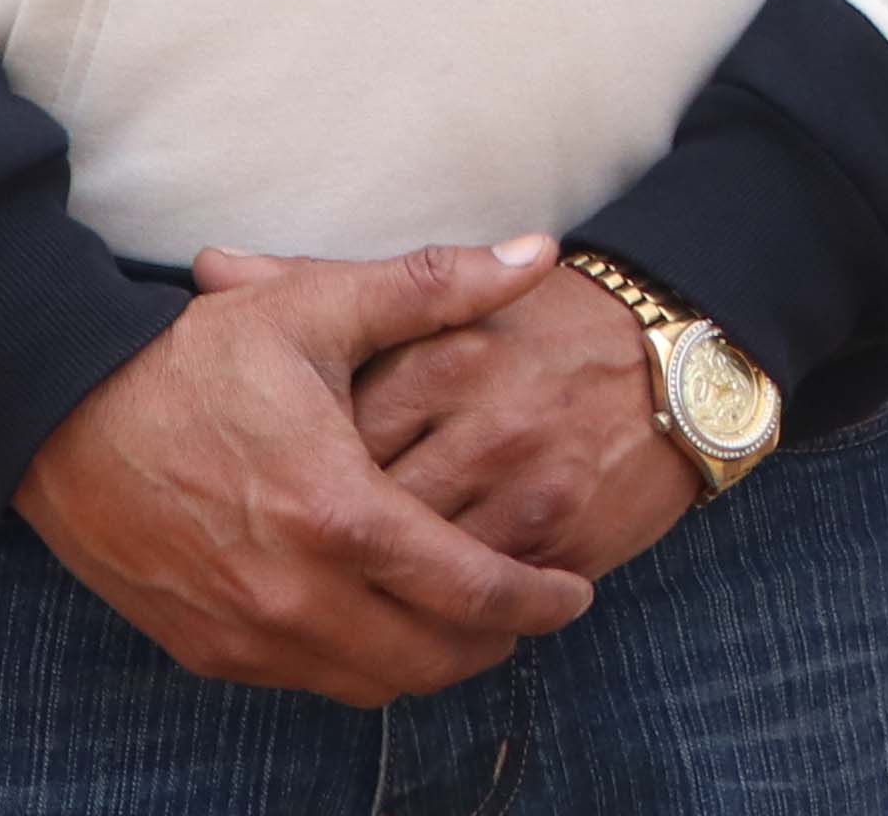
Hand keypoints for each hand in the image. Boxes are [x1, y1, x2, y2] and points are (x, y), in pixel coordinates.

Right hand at [12, 242, 597, 705]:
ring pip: (367, 684)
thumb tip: (538, 255)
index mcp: (335, 512)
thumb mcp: (317, 306)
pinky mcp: (199, 646)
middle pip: (428, 660)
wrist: (54, 412)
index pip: (467, 590)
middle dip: (491, 643)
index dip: (536, 602)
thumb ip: (437, 288)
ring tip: (459, 614)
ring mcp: (240, 630)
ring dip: (423, 660)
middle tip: (526, 609)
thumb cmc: (193, 354)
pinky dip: (354, 663)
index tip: (575, 595)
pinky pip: (301, 681)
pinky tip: (375, 616)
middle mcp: (291, 592)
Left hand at [275, 248, 706, 581]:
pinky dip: (434, 616)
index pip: (334, 438)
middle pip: (370, 515)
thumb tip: (210, 266)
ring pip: (421, 573)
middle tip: (272, 566)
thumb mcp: (440, 302)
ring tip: (325, 604)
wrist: (677, 350)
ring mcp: (526, 487)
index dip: (285, 477)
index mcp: (442, 361)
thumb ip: (317, 283)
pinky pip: (478, 600)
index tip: (251, 494)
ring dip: (373, 599)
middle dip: (317, 552)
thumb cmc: (541, 329)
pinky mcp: (565, 537)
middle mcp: (483, 426)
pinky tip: (398, 620)